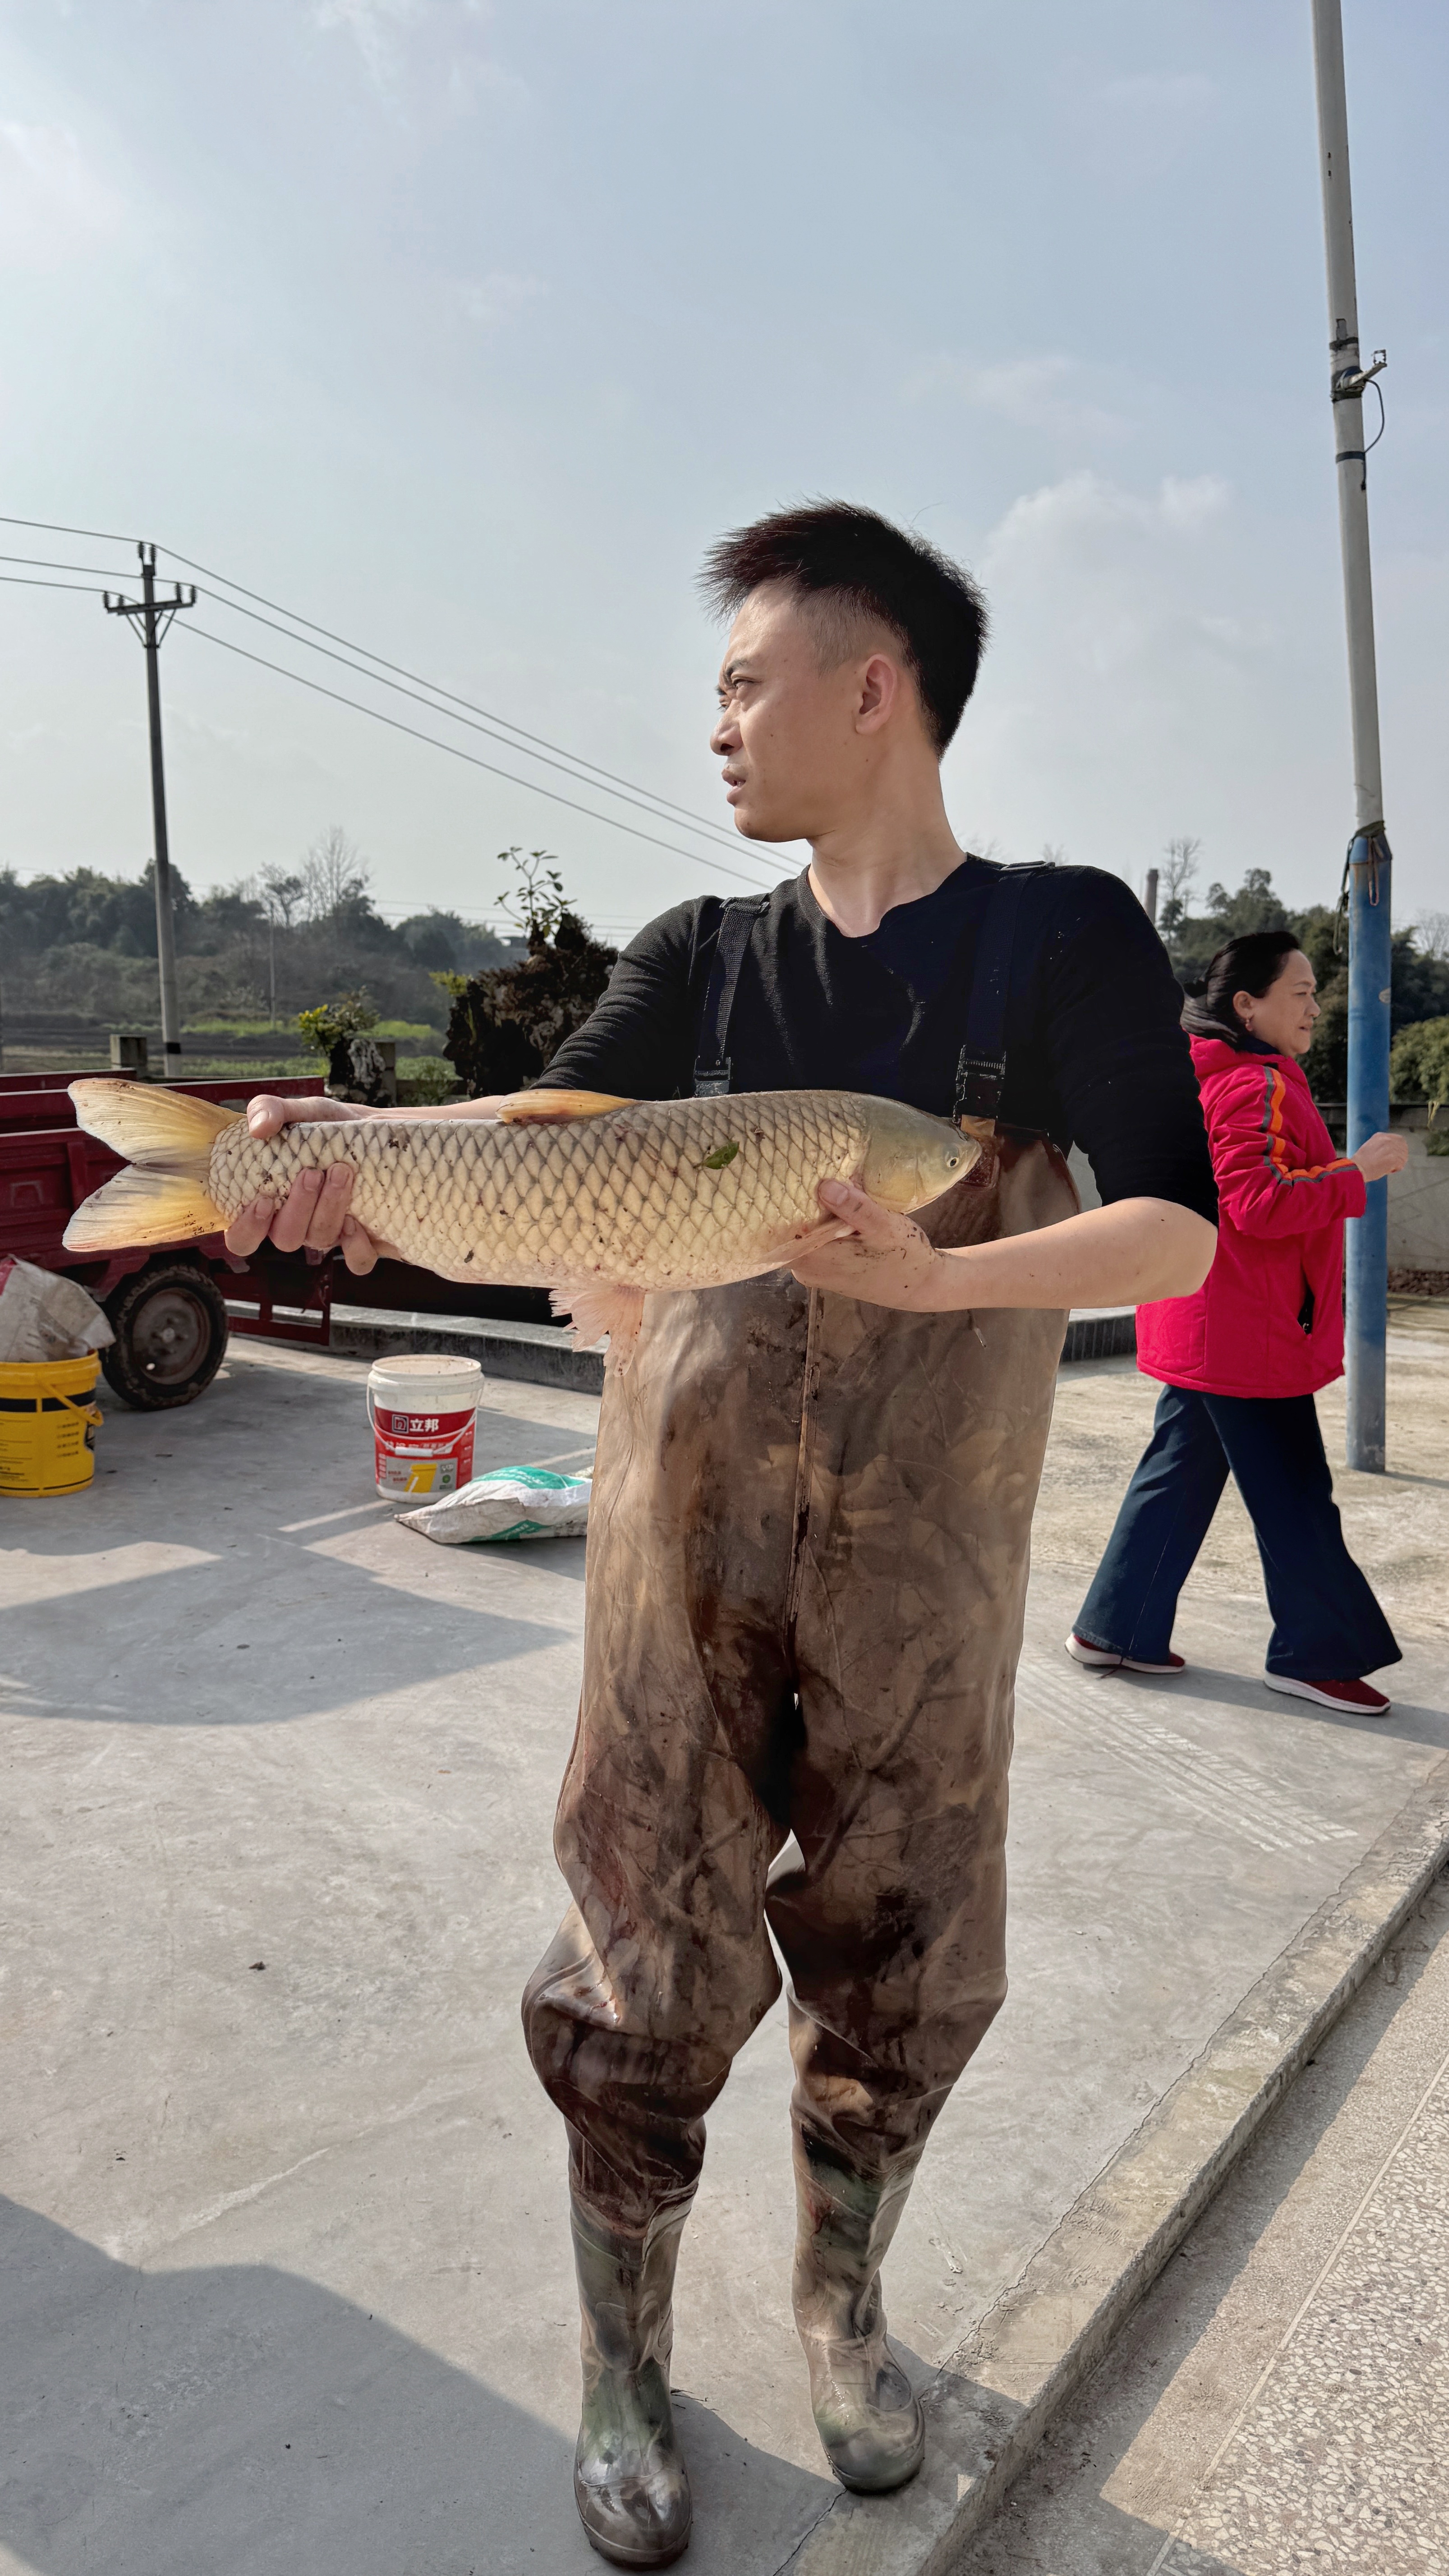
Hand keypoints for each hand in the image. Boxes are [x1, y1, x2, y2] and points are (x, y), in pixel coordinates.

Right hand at [223, 1092, 383, 1274]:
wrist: (375, 1132)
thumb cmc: (325, 1127)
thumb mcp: (298, 1111)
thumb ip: (269, 1110)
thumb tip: (257, 1129)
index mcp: (268, 1204)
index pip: (242, 1238)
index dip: (248, 1228)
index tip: (264, 1200)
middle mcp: (295, 1224)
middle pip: (285, 1239)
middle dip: (298, 1208)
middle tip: (312, 1173)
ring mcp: (328, 1233)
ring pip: (320, 1241)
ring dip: (329, 1209)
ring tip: (341, 1172)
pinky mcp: (362, 1240)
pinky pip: (357, 1261)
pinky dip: (357, 1247)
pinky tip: (357, 1221)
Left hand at [789, 1179, 947, 1309]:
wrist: (922, 1286)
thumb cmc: (904, 1258)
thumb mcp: (884, 1227)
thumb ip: (854, 1208)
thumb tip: (824, 1186)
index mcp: (813, 1260)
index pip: (777, 1230)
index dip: (777, 1203)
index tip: (782, 1176)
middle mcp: (806, 1269)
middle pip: (786, 1231)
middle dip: (793, 1203)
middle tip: (800, 1170)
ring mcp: (815, 1270)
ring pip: (800, 1235)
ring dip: (808, 1213)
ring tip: (815, 1181)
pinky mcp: (826, 1268)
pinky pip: (813, 1241)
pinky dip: (820, 1224)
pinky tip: (831, 1205)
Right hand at [1353, 1131, 1409, 1181]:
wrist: (1357, 1168)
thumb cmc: (1361, 1162)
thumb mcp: (1370, 1146)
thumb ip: (1381, 1145)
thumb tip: (1392, 1150)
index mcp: (1381, 1136)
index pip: (1400, 1139)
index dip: (1401, 1148)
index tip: (1399, 1155)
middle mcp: (1387, 1140)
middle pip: (1403, 1148)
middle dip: (1401, 1156)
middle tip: (1395, 1164)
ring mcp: (1391, 1149)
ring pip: (1403, 1157)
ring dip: (1398, 1164)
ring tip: (1387, 1167)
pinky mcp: (1393, 1158)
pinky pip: (1401, 1165)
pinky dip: (1396, 1169)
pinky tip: (1387, 1170)